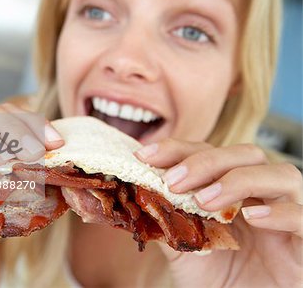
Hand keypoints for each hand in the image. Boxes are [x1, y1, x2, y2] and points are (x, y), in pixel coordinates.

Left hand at [135, 139, 301, 287]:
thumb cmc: (213, 280)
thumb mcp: (181, 247)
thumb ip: (165, 220)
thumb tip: (137, 193)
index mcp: (230, 190)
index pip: (210, 153)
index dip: (178, 149)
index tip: (145, 154)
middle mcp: (261, 196)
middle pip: (247, 155)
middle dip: (207, 162)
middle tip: (174, 181)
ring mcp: (286, 216)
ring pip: (282, 175)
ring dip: (238, 180)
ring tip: (204, 201)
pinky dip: (279, 213)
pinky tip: (251, 218)